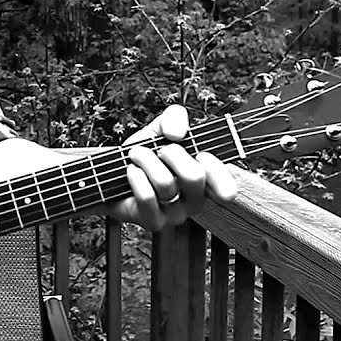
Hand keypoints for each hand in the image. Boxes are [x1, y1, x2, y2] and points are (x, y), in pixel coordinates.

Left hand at [108, 105, 237, 230]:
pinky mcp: (154, 222)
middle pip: (194, 176)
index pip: (226, 187)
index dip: (215, 168)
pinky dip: (135, 176)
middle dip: (171, 153)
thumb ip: (175, 118)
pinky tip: (131, 171)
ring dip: (145, 160)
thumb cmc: (146, 153)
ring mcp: (176, 214)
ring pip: (165, 183)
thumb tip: (177, 133)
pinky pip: (146, 196)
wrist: (114, 171)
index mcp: (206, 180)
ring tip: (136, 156)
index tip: (200, 154)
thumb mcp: (162, 128)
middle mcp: (195, 201)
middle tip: (159, 149)